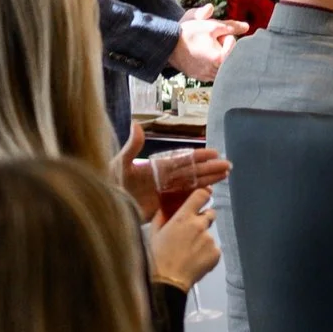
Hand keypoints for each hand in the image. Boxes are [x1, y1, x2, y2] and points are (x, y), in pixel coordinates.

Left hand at [117, 130, 231, 217]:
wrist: (104, 207)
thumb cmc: (109, 183)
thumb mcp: (119, 163)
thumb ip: (132, 147)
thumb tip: (136, 124)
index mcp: (156, 167)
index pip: (183, 160)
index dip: (199, 156)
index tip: (215, 153)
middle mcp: (163, 179)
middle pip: (192, 172)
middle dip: (210, 168)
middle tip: (228, 166)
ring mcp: (164, 193)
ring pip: (191, 185)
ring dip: (208, 180)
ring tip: (226, 176)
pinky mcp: (162, 207)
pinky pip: (184, 200)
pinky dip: (197, 196)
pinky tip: (211, 192)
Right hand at [148, 188, 220, 289]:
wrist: (167, 281)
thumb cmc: (157, 258)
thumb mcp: (154, 233)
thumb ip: (162, 217)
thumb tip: (167, 208)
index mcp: (183, 217)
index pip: (201, 195)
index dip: (204, 195)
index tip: (202, 197)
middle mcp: (199, 225)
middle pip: (210, 214)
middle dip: (203, 219)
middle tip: (191, 232)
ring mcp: (210, 239)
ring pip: (210, 234)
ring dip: (202, 239)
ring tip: (189, 252)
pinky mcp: (216, 253)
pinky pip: (214, 249)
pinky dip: (207, 253)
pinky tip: (195, 260)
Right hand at [168, 14, 246, 80]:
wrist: (167, 45)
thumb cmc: (188, 34)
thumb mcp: (211, 25)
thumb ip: (231, 26)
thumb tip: (246, 27)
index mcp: (221, 59)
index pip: (233, 43)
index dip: (224, 36)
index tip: (212, 35)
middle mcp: (216, 71)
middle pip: (229, 55)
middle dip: (222, 47)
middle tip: (209, 42)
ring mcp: (208, 77)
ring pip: (222, 64)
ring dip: (217, 55)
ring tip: (204, 49)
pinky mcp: (201, 78)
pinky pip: (213, 70)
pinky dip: (211, 64)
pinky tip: (201, 56)